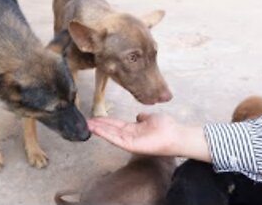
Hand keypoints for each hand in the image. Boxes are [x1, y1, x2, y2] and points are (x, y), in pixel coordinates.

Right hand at [87, 113, 210, 161]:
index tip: (94, 118)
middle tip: (85, 121)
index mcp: (133, 129)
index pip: (115, 124)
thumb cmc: (167, 127)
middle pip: (110, 129)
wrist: (176, 135)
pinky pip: (115, 139)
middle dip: (98, 125)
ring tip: (87, 124)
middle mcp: (129, 136)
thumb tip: (139, 116)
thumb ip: (143, 117)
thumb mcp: (151, 118)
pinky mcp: (130, 146)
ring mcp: (129, 141)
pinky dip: (105, 134)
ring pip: (110, 134)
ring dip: (98, 129)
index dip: (104, 121)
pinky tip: (96, 129)